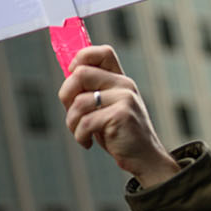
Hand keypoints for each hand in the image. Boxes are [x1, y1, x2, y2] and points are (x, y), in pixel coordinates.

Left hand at [58, 44, 179, 186]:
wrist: (145, 158)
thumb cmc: (120, 134)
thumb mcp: (106, 108)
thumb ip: (91, 92)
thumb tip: (67, 77)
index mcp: (120, 80)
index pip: (102, 52)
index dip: (80, 59)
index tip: (72, 78)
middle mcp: (124, 85)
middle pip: (81, 73)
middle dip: (65, 96)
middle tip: (72, 115)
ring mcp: (125, 98)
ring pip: (79, 101)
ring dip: (71, 122)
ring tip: (81, 133)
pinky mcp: (121, 115)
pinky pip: (85, 121)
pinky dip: (80, 136)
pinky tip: (88, 142)